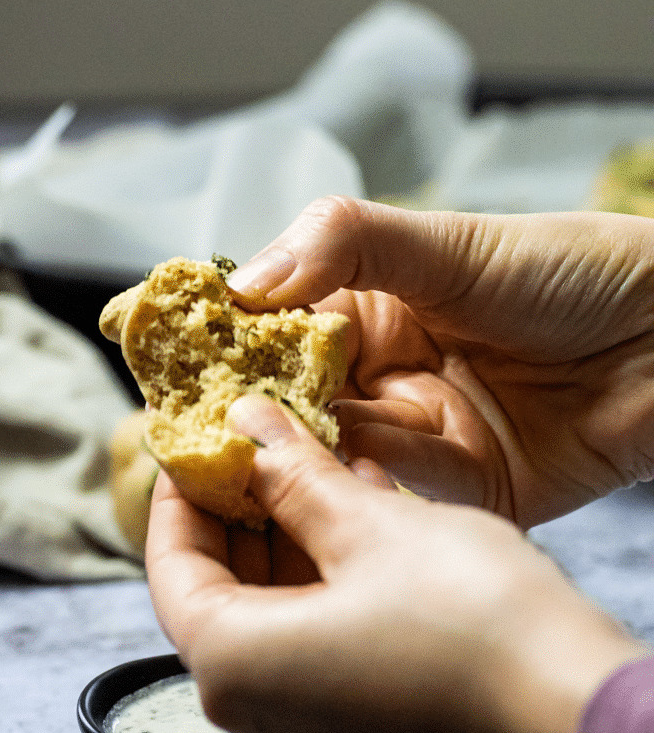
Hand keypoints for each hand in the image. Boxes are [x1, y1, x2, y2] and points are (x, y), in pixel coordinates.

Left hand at [145, 395, 645, 732]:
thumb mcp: (371, 525)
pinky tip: (368, 547)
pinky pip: (322, 670)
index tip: (200, 452)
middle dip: (246, 524)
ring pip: (278, 637)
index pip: (171, 570)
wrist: (580, 719)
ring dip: (294, 559)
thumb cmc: (477, 628)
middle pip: (224, 605)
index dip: (182, 499)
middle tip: (268, 459)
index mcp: (235, 671)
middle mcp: (261, 730)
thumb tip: (247, 426)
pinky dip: (329, 606)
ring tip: (326, 487)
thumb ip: (294, 474)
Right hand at [226, 197, 653, 527]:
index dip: (225, 340)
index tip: (162, 347)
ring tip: (258, 447)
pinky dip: (376, 483)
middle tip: (202, 419)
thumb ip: (344, 245)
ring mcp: (426, 435)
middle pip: (299, 401)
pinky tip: (341, 475)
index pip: (277, 328)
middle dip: (256, 410)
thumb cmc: (570, 270)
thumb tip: (244, 284)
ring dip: (310, 450)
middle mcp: (390, 375)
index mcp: (374, 308)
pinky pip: (408, 491)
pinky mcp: (469, 489)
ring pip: (344, 450)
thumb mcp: (449, 241)